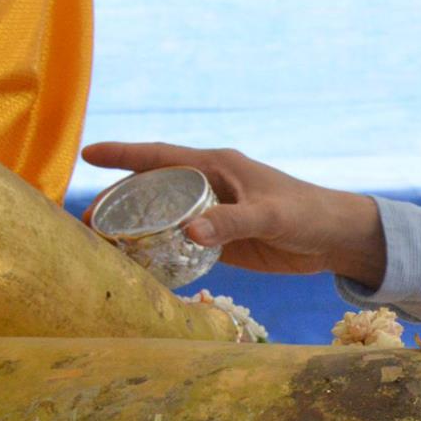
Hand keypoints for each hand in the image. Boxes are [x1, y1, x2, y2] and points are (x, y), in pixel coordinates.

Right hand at [80, 142, 384, 282]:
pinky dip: (159, 252)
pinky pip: (182, 244)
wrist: (335, 238)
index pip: (159, 156)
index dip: (123, 155)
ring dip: (135, 229)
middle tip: (84, 221)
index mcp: (216, 166)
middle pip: (152, 190)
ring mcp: (213, 214)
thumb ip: (231, 222)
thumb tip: (188, 233)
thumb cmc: (307, 214)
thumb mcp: (269, 215)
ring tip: (101, 245)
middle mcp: (209, 186)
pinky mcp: (223, 242)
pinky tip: (138, 265)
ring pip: (163, 218)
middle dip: (118, 202)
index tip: (87, 154)